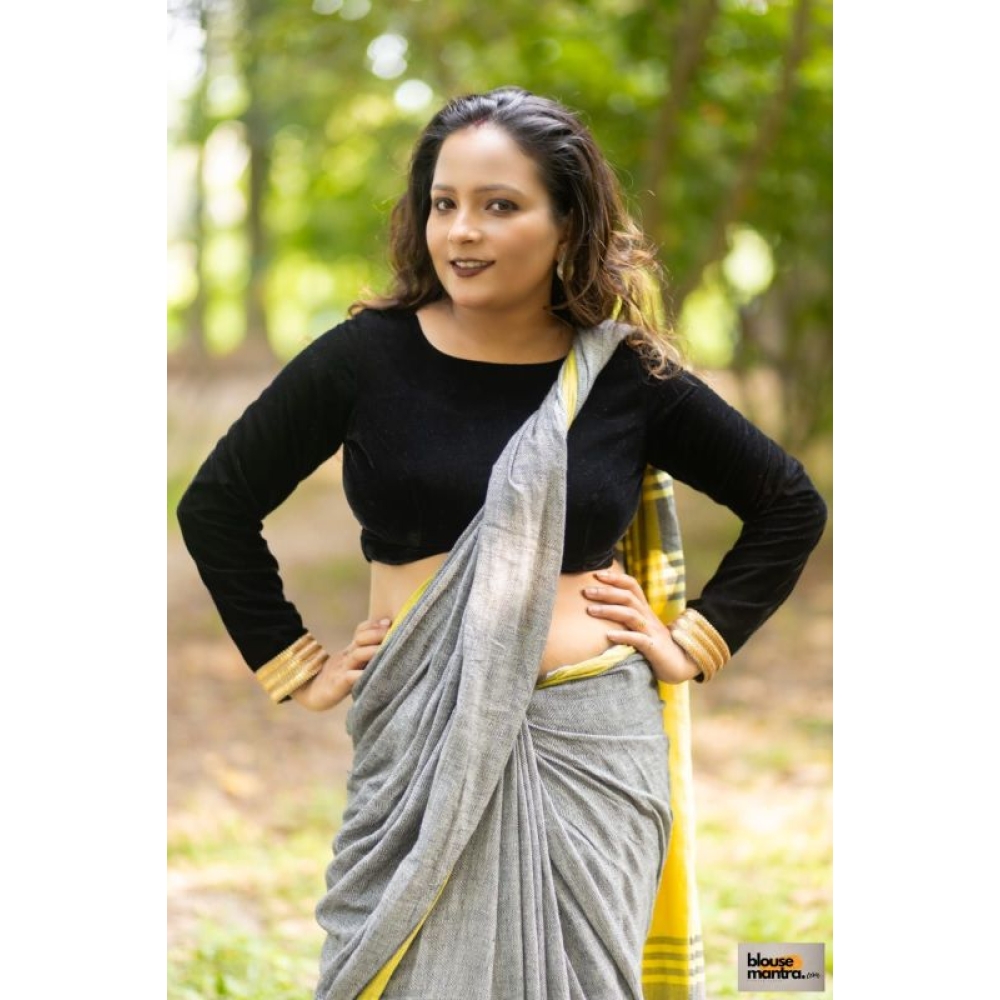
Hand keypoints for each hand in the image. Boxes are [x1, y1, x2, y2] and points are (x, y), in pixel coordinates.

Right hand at [290, 617, 391, 710]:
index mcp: (350, 651)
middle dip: (376, 633)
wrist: (310, 693)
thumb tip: (388, 643)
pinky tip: (370, 674)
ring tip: (385, 648)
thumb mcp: (349, 663)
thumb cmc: (336, 678)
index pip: (360, 631)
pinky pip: (349, 678)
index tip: (389, 621)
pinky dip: (359, 675)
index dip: (373, 625)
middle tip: (392, 631)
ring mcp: (341, 670)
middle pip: (360, 639)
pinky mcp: (337, 685)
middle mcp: (346, 657)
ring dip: (371, 650)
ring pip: (357, 655)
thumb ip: (364, 653)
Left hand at [583, 569, 700, 684]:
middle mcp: (648, 617)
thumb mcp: (642, 627)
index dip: (616, 578)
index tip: (597, 575)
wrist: (681, 665)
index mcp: (645, 610)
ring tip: (590, 610)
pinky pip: (638, 639)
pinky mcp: (653, 648)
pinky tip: (608, 635)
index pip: (632, 586)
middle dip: (606, 592)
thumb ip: (627, 617)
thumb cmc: (656, 646)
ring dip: (609, 610)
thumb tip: (601, 608)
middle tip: (586, 592)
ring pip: (631, 615)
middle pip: (628, 597)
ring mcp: (652, 632)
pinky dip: (623, 636)